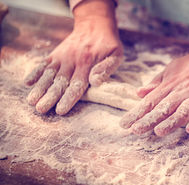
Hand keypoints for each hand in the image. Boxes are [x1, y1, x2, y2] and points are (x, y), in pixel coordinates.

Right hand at [25, 0, 122, 114]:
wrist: (95, 24)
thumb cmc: (108, 44)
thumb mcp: (115, 54)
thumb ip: (106, 68)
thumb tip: (95, 81)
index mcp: (87, 64)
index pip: (77, 85)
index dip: (68, 98)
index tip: (60, 110)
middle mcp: (72, 61)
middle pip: (60, 82)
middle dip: (50, 96)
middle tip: (41, 109)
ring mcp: (62, 57)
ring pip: (49, 74)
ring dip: (40, 88)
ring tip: (31, 101)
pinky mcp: (56, 54)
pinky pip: (44, 63)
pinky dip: (35, 72)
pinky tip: (27, 82)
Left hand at [120, 30, 188, 135]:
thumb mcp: (170, 69)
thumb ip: (156, 83)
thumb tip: (138, 93)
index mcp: (169, 85)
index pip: (150, 101)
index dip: (137, 113)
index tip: (125, 124)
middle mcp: (182, 91)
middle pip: (164, 108)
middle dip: (149, 120)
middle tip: (136, 130)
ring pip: (183, 111)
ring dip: (171, 122)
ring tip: (159, 132)